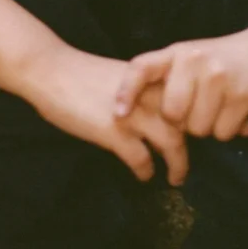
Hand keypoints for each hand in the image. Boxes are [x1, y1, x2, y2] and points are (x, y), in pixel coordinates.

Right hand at [24, 46, 189, 184]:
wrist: (51, 70)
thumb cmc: (81, 72)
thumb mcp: (122, 78)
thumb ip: (142, 92)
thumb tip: (157, 112)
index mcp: (152, 78)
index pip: (188, 99)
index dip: (195, 120)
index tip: (193, 137)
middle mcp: (148, 94)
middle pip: (186, 122)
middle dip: (191, 146)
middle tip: (187, 165)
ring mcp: (133, 113)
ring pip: (172, 142)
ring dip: (177, 164)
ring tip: (175, 178)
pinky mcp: (114, 132)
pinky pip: (141, 158)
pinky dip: (145, 170)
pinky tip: (143, 175)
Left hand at [113, 27, 247, 141]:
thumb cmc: (226, 60)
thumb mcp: (193, 58)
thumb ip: (169, 78)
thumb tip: (138, 113)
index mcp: (177, 53)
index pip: (141, 68)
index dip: (125, 91)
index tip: (119, 114)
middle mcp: (194, 62)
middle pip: (171, 114)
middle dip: (184, 122)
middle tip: (201, 108)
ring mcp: (218, 78)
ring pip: (198, 129)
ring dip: (210, 126)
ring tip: (222, 105)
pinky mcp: (241, 96)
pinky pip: (222, 133)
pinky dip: (230, 130)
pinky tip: (238, 110)